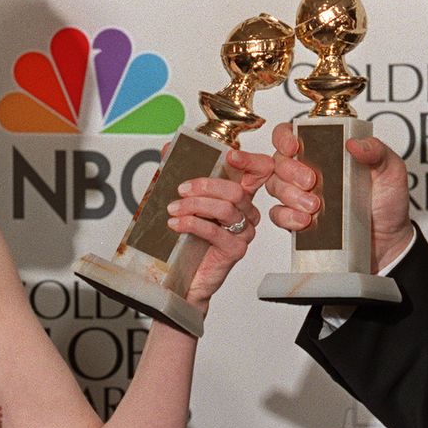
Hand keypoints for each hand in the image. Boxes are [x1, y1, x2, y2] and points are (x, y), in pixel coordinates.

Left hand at [168, 147, 274, 311]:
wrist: (182, 278)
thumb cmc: (187, 240)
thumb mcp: (183, 203)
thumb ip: (179, 175)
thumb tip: (168, 149)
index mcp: (238, 197)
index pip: (258, 172)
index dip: (250, 161)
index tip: (230, 156)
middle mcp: (246, 213)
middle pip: (236, 190)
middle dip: (205, 185)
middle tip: (181, 190)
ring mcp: (243, 232)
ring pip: (226, 209)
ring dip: (195, 205)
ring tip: (173, 209)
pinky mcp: (235, 250)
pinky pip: (216, 231)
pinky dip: (193, 224)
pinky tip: (176, 224)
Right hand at [264, 121, 413, 273]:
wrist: (389, 240)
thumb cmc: (387, 202)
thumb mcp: (391, 170)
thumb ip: (377, 151)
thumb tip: (354, 143)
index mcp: (326, 152)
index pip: (292, 134)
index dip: (285, 137)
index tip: (295, 146)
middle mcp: (308, 171)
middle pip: (279, 161)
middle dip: (290, 170)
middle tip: (312, 181)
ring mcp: (301, 196)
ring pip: (275, 187)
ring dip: (290, 195)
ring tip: (315, 205)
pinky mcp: (298, 220)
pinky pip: (278, 215)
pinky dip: (288, 217)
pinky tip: (305, 220)